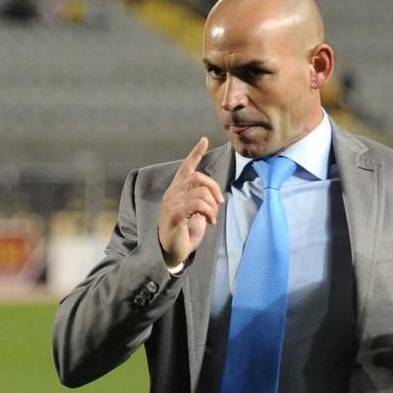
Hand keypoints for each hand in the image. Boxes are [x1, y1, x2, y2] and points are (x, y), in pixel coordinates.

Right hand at [157, 137, 223, 267]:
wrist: (172, 252)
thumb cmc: (185, 233)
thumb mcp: (197, 214)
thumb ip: (202, 201)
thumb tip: (214, 196)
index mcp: (177, 191)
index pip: (186, 167)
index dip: (195, 153)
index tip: (204, 140)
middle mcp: (172, 193)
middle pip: (197, 177)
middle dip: (214, 187)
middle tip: (220, 202)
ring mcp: (172, 203)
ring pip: (200, 192)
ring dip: (212, 206)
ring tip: (212, 218)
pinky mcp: (175, 214)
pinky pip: (197, 205)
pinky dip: (209, 212)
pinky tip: (209, 222)